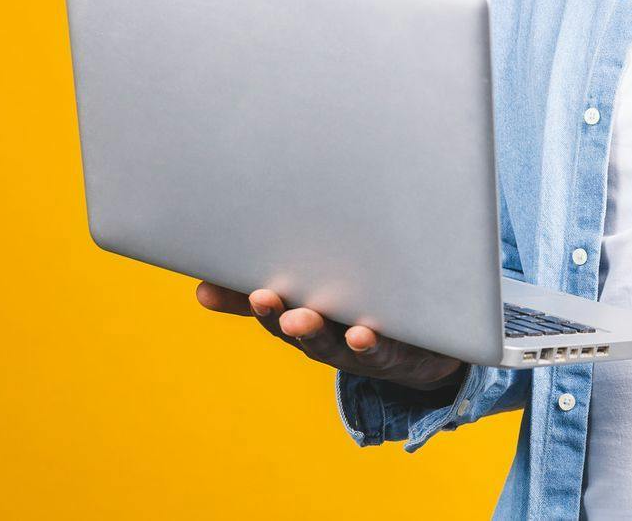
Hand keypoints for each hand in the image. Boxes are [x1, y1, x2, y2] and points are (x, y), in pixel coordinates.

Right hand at [195, 280, 464, 391]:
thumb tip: (210, 277)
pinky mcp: (393, 353)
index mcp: (303, 314)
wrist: (426, 351)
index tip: (206, 287)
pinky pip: (379, 350)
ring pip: (330, 342)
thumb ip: (282, 284)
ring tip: (299, 319)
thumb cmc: (363, 313)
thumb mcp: (323, 296)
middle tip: (262, 297)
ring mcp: (354, 347)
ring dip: (313, 332)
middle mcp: (323, 335)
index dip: (235, 297)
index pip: (264, 305)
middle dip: (274, 313)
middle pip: (291, 326)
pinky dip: (368, 343)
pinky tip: (361, 334)